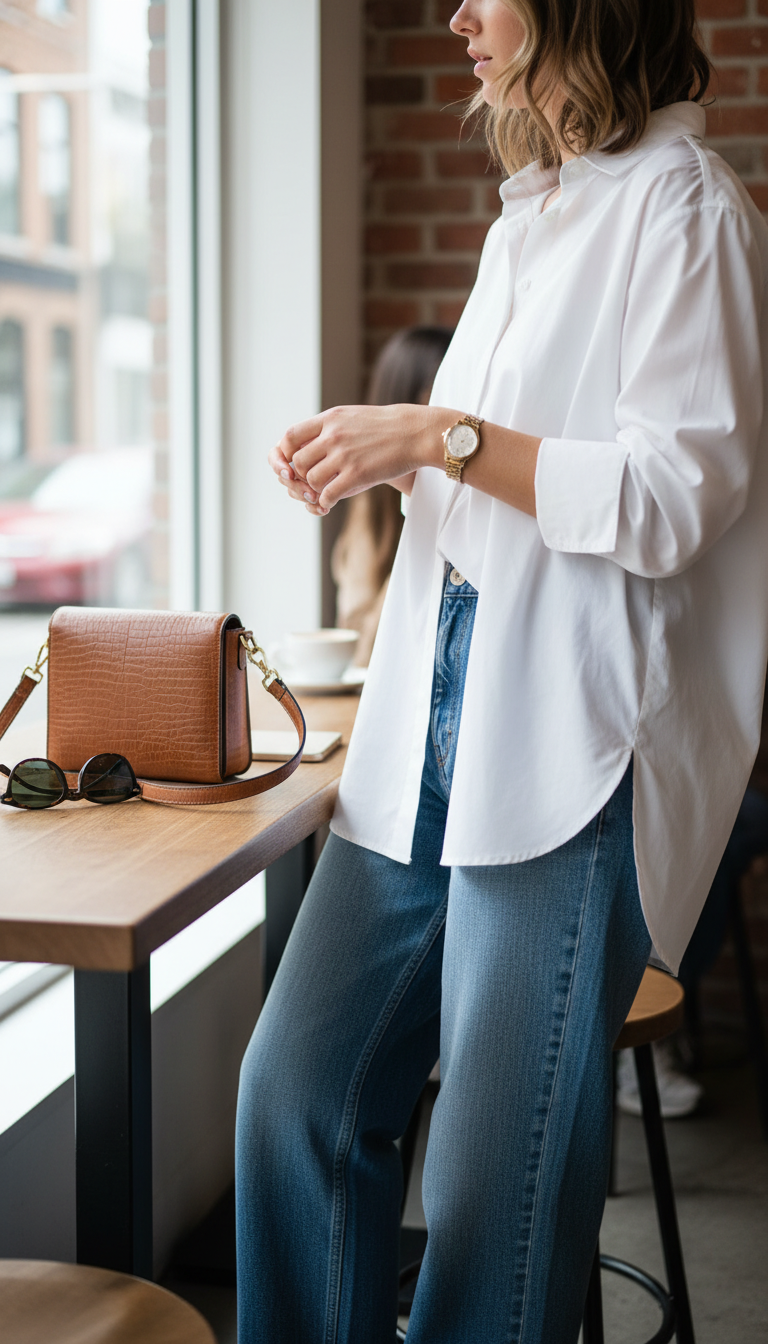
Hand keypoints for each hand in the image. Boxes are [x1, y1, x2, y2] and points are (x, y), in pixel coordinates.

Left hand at [269, 404, 438, 513]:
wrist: (415, 432)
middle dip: (302, 476)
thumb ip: (328, 427)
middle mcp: (333, 436)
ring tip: (324, 490)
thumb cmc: (384, 427)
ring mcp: (345, 455)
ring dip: (315, 490)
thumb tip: (305, 441)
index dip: (286, 453)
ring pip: (312, 480)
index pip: (290, 436)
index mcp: (330, 420)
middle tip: (312, 482)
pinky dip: (326, 501)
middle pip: (299, 462)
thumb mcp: (351, 416)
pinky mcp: (358, 474)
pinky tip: (331, 501)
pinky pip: (328, 494)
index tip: (293, 462)